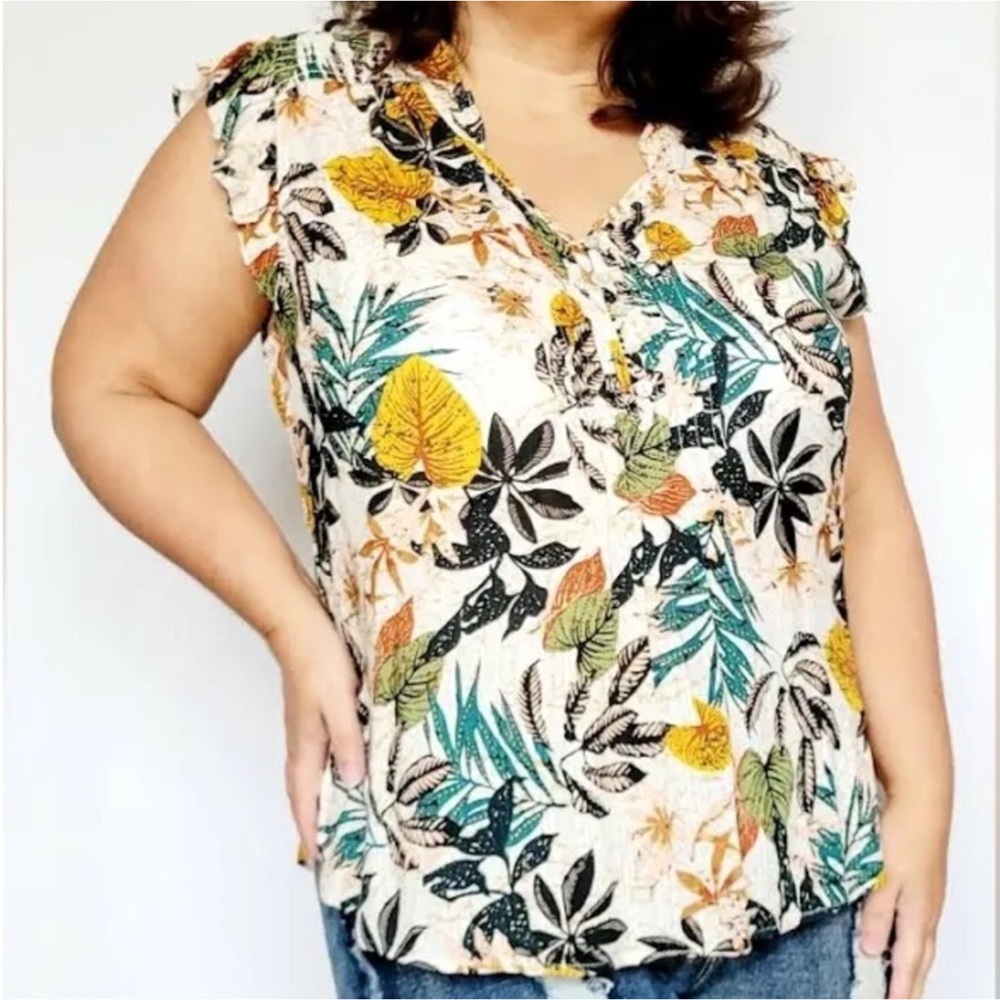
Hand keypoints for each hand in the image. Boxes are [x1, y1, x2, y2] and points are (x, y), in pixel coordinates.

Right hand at [266, 603, 366, 865]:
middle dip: (319, 823)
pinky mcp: (314, 716)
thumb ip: (347, 742)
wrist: (300, 628)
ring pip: (314, 775)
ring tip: (348, 820)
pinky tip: (351, 771)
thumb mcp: (340, 704)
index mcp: (306, 748)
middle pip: (306, 794)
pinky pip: (322, 756)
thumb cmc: (320, 664)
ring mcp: (306, 730)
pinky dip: (333, 773)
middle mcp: (302, 744)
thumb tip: (353, 783)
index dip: (311, 832)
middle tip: (339, 850)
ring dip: (326, 799)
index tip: (320, 863)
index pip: (304, 801)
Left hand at [859, 795, 947, 998]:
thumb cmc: (903, 836)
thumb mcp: (884, 878)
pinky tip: (898, 931)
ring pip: (919, 936)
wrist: (922, 800)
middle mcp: (927, 908)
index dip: (902, 987)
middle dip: (912, 980)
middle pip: (920, 954)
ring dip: (911, 959)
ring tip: (900, 976)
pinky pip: (917, 918)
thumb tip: (872, 951)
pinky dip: (909, 935)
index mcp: (919, 913)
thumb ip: (877, 914)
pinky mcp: (922, 878)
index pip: (910, 961)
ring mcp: (927, 893)